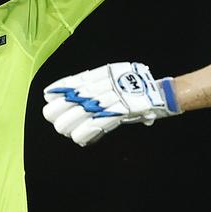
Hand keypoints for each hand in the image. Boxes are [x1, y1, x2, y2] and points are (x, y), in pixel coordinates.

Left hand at [42, 62, 179, 145]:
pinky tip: (78, 137)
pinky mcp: (122, 111)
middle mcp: (107, 84)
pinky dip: (87, 131)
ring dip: (71, 122)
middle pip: (77, 96)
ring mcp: (114, 98)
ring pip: (85, 111)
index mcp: (105, 74)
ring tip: (62, 129)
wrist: (161, 94)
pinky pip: (100, 122)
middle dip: (61, 107)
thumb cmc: (140, 88)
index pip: (78, 80)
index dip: (61, 87)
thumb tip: (82, 96)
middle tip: (51, 116)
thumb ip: (103, 85)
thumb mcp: (119, 78)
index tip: (48, 94)